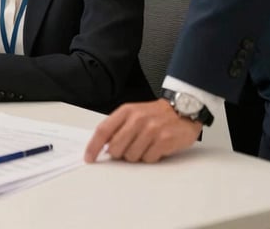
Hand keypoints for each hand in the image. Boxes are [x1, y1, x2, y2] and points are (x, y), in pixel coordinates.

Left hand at [84, 98, 201, 163]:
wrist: (181, 110)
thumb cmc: (154, 114)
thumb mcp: (133, 113)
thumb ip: (118, 127)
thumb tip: (102, 147)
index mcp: (125, 111)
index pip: (103, 130)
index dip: (93, 146)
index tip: (88, 157)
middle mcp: (137, 119)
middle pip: (115, 148)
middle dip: (119, 153)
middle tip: (129, 146)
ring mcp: (151, 129)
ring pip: (131, 156)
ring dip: (136, 155)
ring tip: (145, 144)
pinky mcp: (164, 140)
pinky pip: (148, 159)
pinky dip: (150, 157)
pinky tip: (155, 147)